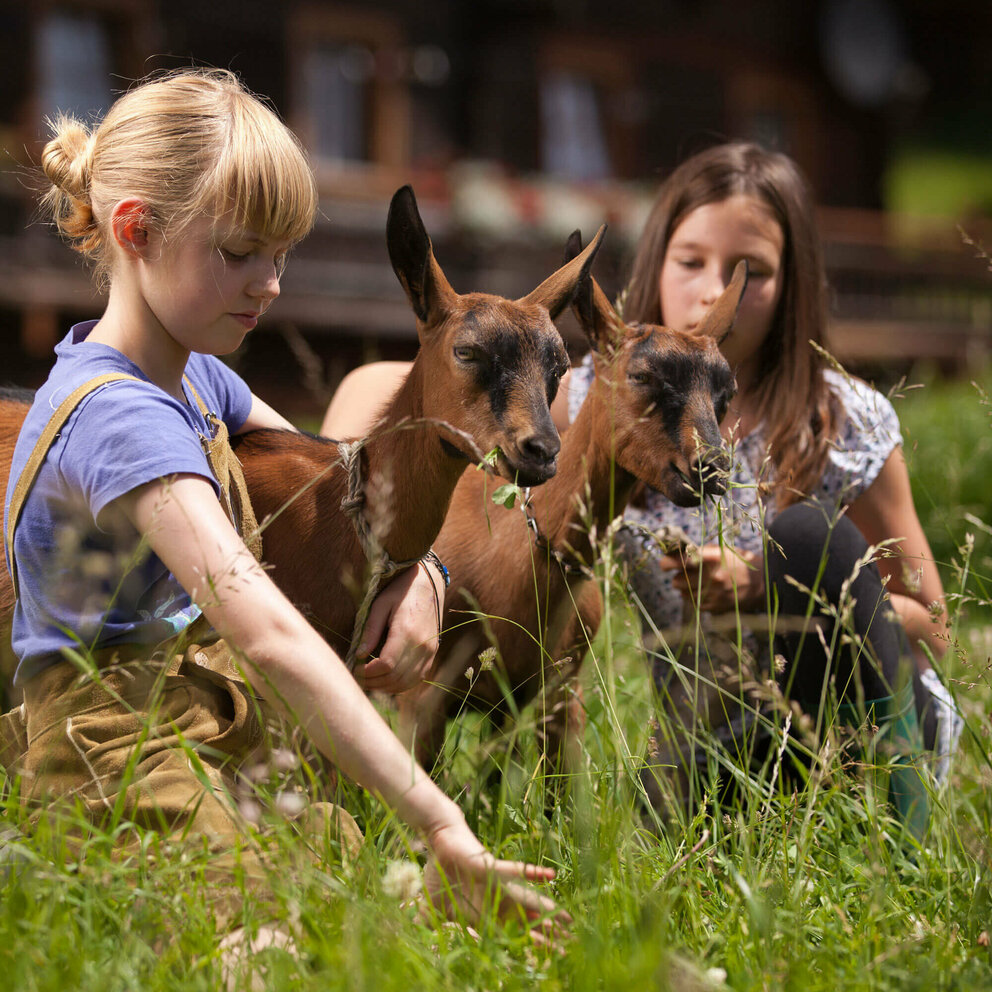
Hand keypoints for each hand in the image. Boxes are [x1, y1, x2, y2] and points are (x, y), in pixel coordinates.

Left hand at [357, 561, 443, 693]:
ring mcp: (429, 651)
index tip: (355, 668)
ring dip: (386, 687)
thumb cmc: (402, 591)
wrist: (430, 583)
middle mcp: (421, 645)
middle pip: (396, 677)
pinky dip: (400, 685)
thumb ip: (371, 630)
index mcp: (407, 631)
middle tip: (358, 678)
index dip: (368, 672)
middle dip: (374, 682)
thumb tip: (359, 654)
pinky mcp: (433, 654)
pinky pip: (417, 678)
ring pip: (407, 682)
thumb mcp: (381, 604)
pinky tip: (387, 679)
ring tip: (370, 681)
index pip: (386, 665)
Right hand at [423, 820, 570, 947]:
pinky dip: (531, 873)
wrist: (438, 843)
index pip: (512, 934)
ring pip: (526, 900)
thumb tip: (420, 942)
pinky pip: (514, 871)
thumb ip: (431, 925)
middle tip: (570, 947)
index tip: (550, 960)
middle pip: (526, 921)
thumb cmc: (440, 873)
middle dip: (547, 935)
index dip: (529, 947)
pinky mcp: (491, 867)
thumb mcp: (433, 908)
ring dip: (547, 910)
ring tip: (569, 920)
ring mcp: (496, 884)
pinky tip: (550, 876)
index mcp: (485, 913)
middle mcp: (496, 900)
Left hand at [660, 543, 764, 613]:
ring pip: (683, 593)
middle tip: (685, 573)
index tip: (664, 564)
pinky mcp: (716, 607)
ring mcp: (714, 594)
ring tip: (698, 582)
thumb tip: (674, 552)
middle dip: (678, 577)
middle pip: (677, 580)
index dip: (667, 562)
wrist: (764, 583)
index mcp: (713, 558)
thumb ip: (700, 552)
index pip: (680, 561)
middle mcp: (712, 576)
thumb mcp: (722, 550)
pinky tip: (706, 592)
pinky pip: (694, 603)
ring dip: (685, 588)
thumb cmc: (739, 562)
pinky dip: (695, 598)